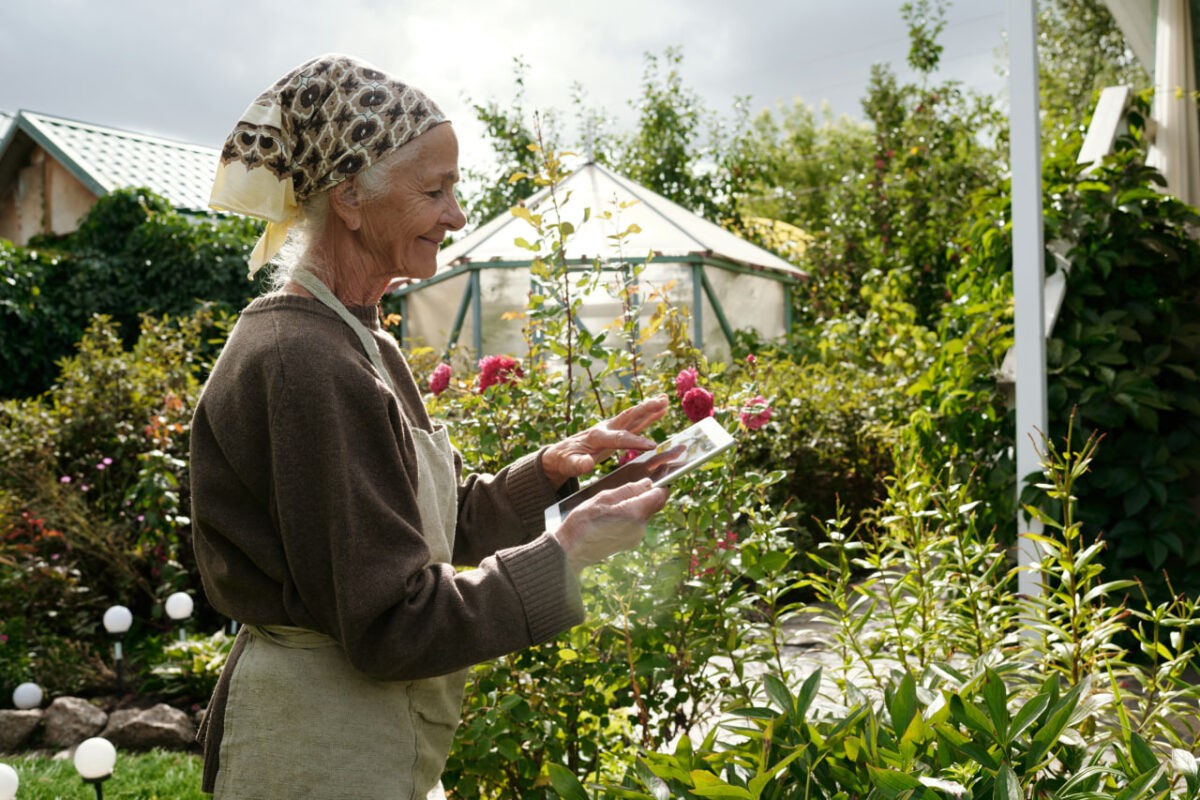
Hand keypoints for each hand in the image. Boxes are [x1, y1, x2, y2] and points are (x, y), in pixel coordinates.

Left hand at [541, 395, 669, 487]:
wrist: (560, 453)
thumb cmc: (564, 460)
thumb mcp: (568, 465)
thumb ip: (578, 464)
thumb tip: (586, 464)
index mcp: (596, 437)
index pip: (618, 438)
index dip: (635, 442)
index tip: (652, 446)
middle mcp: (605, 428)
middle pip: (627, 417)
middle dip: (645, 410)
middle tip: (662, 402)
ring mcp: (610, 428)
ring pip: (633, 416)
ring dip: (649, 408)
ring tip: (665, 399)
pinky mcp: (615, 431)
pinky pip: (634, 423)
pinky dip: (647, 416)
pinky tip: (660, 410)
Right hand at [550, 479, 667, 572]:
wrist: (571, 550)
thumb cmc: (583, 522)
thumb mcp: (603, 498)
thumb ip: (628, 490)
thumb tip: (648, 483)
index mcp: (635, 513)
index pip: (660, 494)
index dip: (662, 482)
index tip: (660, 473)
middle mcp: (640, 527)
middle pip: (654, 505)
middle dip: (648, 493)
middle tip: (635, 484)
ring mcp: (635, 537)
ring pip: (644, 514)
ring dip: (637, 504)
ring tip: (616, 500)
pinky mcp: (629, 543)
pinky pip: (636, 524)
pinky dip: (630, 515)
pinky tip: (613, 513)